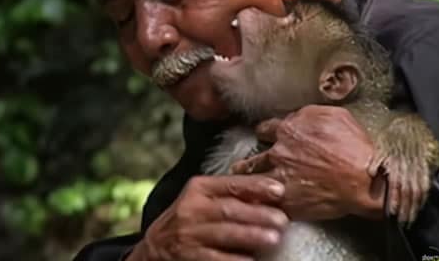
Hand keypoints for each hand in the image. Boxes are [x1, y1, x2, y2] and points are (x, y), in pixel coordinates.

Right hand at [127, 175, 287, 260]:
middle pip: (229, 209)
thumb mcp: (204, 199)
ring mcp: (188, 233)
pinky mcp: (187, 255)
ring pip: (224, 233)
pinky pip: (215, 258)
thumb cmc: (190, 218)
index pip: (231, 184)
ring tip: (273, 238)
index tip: (279, 190)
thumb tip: (269, 196)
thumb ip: (230, 195)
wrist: (156, 246)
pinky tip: (251, 260)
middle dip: (258, 214)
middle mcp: (191, 208)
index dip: (256, 187)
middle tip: (283, 219)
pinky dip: (235, 260)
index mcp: (199, 188)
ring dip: (251, 236)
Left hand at [232, 105, 385, 220]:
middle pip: (253, 157)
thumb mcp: (334, 115)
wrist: (366, 180)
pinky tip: (259, 206)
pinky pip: (267, 203)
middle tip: (240, 167)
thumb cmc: (354, 147)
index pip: (265, 129)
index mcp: (288, 131)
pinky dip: (263, 204)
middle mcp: (278, 154)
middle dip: (247, 162)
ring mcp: (280, 179)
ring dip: (247, 183)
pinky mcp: (287, 202)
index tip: (263, 136)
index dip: (264, 132)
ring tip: (241, 187)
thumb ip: (308, 114)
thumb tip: (297, 117)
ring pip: (253, 181)